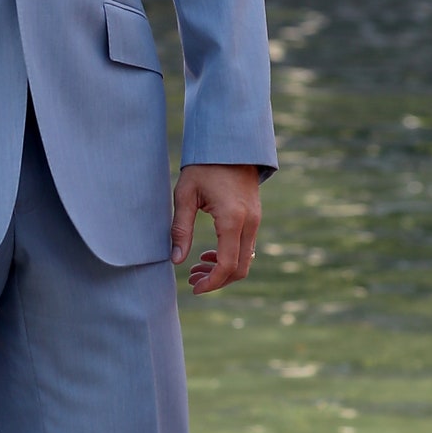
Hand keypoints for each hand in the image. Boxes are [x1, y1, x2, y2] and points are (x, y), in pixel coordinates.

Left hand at [170, 164, 260, 294]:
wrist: (230, 143)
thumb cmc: (204, 166)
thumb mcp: (185, 195)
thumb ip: (180, 228)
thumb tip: (176, 260)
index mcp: (232, 219)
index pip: (226, 265)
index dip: (211, 283)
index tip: (193, 288)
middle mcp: (249, 223)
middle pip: (240, 269)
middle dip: (217, 281)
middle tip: (192, 280)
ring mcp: (255, 220)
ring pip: (246, 260)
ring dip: (223, 271)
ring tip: (196, 268)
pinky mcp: (255, 217)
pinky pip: (247, 247)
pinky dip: (231, 258)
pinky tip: (209, 254)